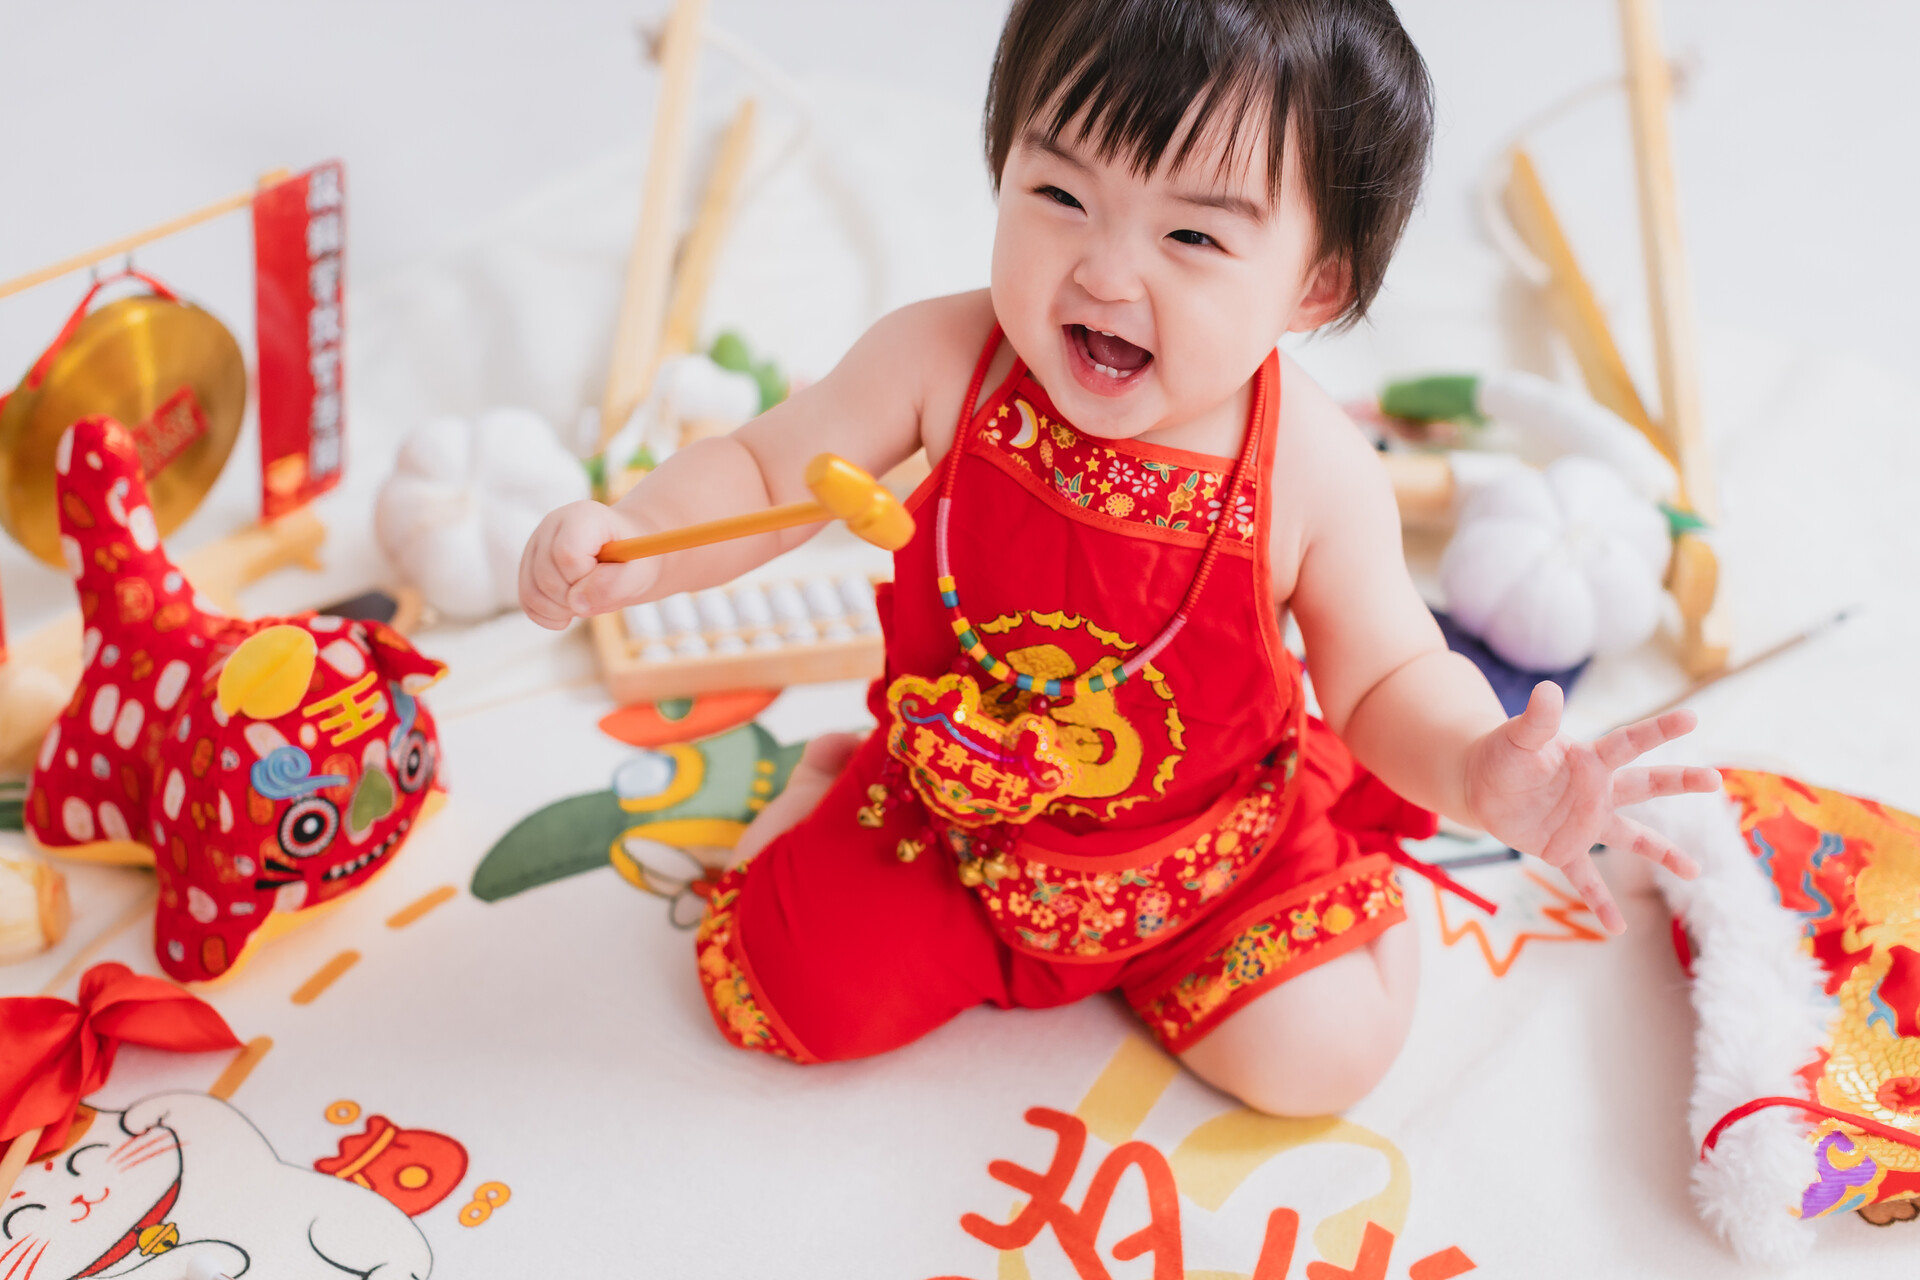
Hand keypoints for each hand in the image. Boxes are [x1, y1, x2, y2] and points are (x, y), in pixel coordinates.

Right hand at [517, 500, 660, 629]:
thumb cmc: (635, 561)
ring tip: (585, 603)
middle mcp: (552, 525)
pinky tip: (569, 612)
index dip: (584, 578)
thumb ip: (612, 586)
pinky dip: (547, 615)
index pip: (566, 555)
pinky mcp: (528, 565)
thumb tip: (576, 604)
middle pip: (546, 577)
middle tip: (598, 595)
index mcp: (582, 516)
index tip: (604, 576)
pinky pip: (526, 600)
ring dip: (560, 610)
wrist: (628, 556)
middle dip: (574, 599)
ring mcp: (536, 544)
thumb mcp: (637, 573)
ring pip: (531, 592)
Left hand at [1463, 681, 1720, 934]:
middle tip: (1715, 780)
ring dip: (1663, 854)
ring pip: (1632, 837)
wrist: (1480, 785)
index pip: (1629, 742)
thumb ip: (1536, 719)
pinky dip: (1601, 903)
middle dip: (1679, 782)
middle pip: (1645, 785)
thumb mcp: (1516, 737)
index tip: (1692, 717)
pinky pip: (1587, 879)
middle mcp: (1597, 791)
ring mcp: (1585, 823)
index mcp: (1589, 760)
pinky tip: (1617, 928)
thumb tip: (1548, 689)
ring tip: (1695, 872)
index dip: (1659, 730)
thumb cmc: (1503, 754)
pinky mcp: (1564, 850)